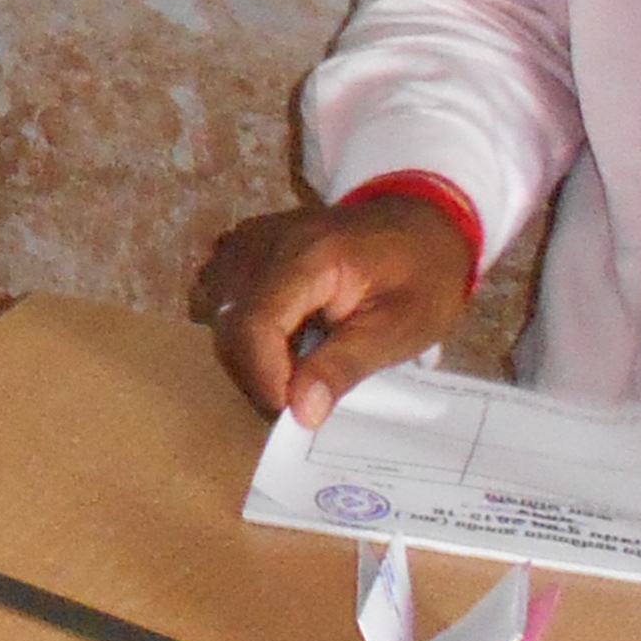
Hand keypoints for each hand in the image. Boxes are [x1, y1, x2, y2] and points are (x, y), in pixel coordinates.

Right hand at [196, 190, 479, 426]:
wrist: (419, 224)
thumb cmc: (421, 276)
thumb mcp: (401, 329)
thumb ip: (345, 367)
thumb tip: (300, 414)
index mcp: (308, 254)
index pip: (255, 324)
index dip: (264, 377)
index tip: (295, 417)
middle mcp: (261, 241)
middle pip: (230, 324)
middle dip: (258, 376)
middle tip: (303, 404)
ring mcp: (244, 241)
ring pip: (219, 318)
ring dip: (250, 358)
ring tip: (298, 372)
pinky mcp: (238, 248)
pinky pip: (221, 302)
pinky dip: (245, 334)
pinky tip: (283, 341)